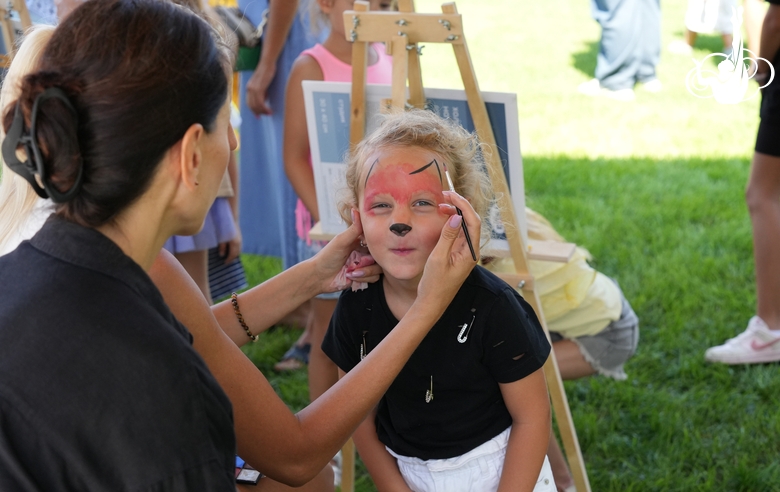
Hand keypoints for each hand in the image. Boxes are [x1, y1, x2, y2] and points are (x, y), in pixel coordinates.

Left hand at [218, 229, 241, 264]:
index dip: (229, 259)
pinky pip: (239, 246)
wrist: (231, 218)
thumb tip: (222, 255)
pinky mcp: (239, 237)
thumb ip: (222, 247)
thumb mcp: (222, 238)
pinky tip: (231, 249)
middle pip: (237, 253)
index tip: (225, 263)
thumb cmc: (225, 228)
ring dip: (235, 254)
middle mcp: (239, 243)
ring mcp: (240, 240)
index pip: (233, 255)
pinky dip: (236, 250)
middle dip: (232, 258)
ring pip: (239, 250)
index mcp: (235, 244)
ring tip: (229, 256)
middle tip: (227, 261)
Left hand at [246, 61, 275, 115]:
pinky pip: (260, 102)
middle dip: (259, 112)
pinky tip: (269, 110)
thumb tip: (264, 99)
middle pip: (252, 106)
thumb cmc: (267, 71)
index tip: (259, 116)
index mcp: (249, 88)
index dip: (254, 110)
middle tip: (266, 115)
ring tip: (269, 113)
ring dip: (263, 111)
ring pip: (256, 105)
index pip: (249, 103)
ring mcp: (253, 89)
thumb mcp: (262, 83)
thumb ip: (261, 91)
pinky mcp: (258, 88)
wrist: (267, 63)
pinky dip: (264, 108)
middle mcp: (249, 89)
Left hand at [312, 210, 382, 292]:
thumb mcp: (341, 241)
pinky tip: (351, 276)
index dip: (376, 244)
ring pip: (379, 268)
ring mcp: (365, 265)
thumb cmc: (327, 256)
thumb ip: (353, 228)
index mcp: (360, 241)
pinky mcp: (365, 277)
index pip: (377, 239)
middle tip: (358, 262)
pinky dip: (363, 278)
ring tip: (351, 271)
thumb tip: (356, 209)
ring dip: (365, 271)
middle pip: (381, 255)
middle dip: (370, 261)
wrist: (318, 277)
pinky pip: (374, 278)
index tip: (366, 246)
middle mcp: (365, 252)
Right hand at [416, 191, 480, 311]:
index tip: (451, 195)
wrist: (432, 302)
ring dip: (455, 213)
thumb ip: (447, 237)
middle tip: (445, 196)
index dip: (464, 206)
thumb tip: (456, 218)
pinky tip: (443, 218)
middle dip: (460, 206)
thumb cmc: (435, 284)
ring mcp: (464, 252)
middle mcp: (470, 251)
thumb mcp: (438, 259)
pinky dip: (451, 223)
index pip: (473, 222)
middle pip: (470, 222)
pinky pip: (458, 234)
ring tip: (442, 205)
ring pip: (464, 227)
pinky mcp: (457, 254)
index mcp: (470, 253)